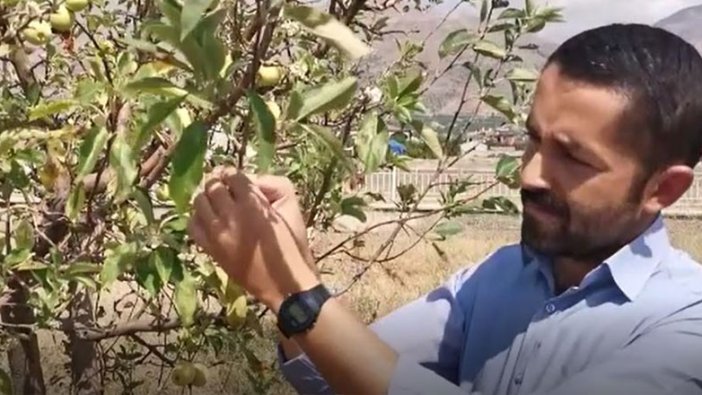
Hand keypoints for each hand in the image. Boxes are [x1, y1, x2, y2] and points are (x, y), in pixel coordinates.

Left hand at [187, 167, 318, 311]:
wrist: (284, 284)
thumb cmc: (292, 245)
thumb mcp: (290, 209)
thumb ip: (270, 187)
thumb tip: (249, 183)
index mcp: (253, 204)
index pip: (232, 175)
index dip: (232, 173)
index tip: (234, 177)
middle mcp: (231, 216)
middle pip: (212, 186)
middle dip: (217, 181)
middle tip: (222, 185)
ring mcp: (218, 233)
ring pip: (199, 202)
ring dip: (205, 196)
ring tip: (214, 200)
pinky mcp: (211, 249)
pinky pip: (193, 225)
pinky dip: (197, 216)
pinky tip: (207, 218)